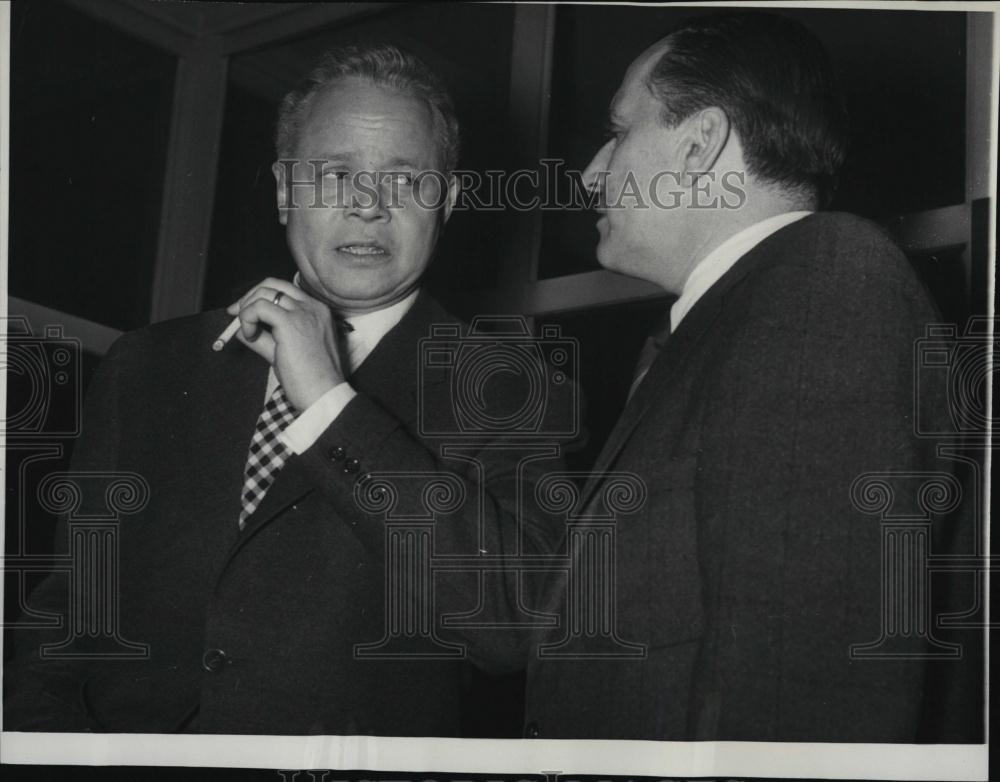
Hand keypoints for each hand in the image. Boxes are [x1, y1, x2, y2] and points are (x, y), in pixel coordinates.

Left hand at [226, 277, 345, 410]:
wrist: (324, 394)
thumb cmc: (310, 380)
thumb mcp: (284, 352)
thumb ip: (264, 338)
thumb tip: (239, 329)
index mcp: (317, 311)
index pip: (284, 290)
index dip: (260, 297)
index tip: (244, 313)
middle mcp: (312, 307)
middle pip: (272, 284)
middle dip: (248, 297)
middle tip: (235, 315)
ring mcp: (303, 313)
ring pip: (264, 293)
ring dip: (247, 309)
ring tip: (248, 334)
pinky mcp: (291, 323)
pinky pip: (259, 308)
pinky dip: (247, 319)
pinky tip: (251, 336)